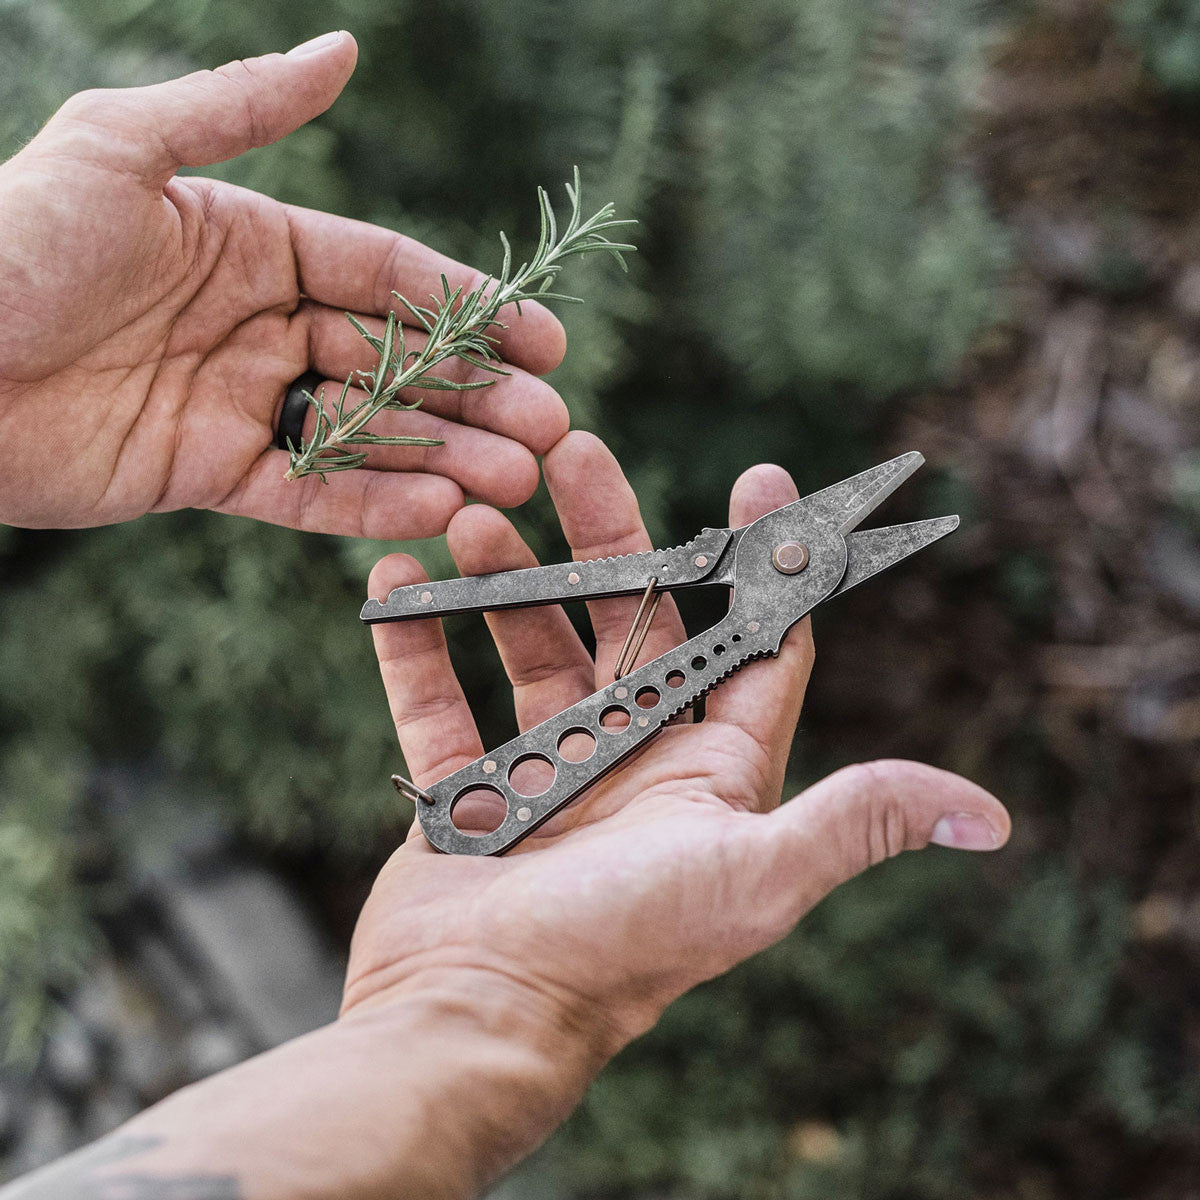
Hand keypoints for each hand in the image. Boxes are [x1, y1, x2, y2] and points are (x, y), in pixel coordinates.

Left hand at [0, 32, 565, 532]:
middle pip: (394, 359)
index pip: (386, 274)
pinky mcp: (211, 472)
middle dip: (477, 396)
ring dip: (446, 455)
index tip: (544, 341)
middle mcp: (257, 320)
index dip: (469, 307)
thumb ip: (239, 107)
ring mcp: (240, 401)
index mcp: (251, 240)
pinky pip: (310, 492)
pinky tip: (442, 512)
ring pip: (366, 430)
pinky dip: (375, 502)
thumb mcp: (121, 148)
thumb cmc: (10, 240)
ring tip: (518, 481)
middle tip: (551, 429)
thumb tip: (345, 51)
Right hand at [348, 430, 1010, 1064]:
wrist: (475, 1018)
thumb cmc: (620, 951)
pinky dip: (418, 643)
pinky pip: (437, 701)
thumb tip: (990, 815)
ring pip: (529, 647)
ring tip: (476, 514)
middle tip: (577, 451)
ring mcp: (546, 771)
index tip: (757, 476)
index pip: (754, 643)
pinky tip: (400, 578)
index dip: (766, 563)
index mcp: (709, 770)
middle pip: (630, 620)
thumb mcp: (750, 876)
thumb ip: (854, 823)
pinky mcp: (466, 790)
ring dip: (504, 579)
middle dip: (608, 535)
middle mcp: (635, 761)